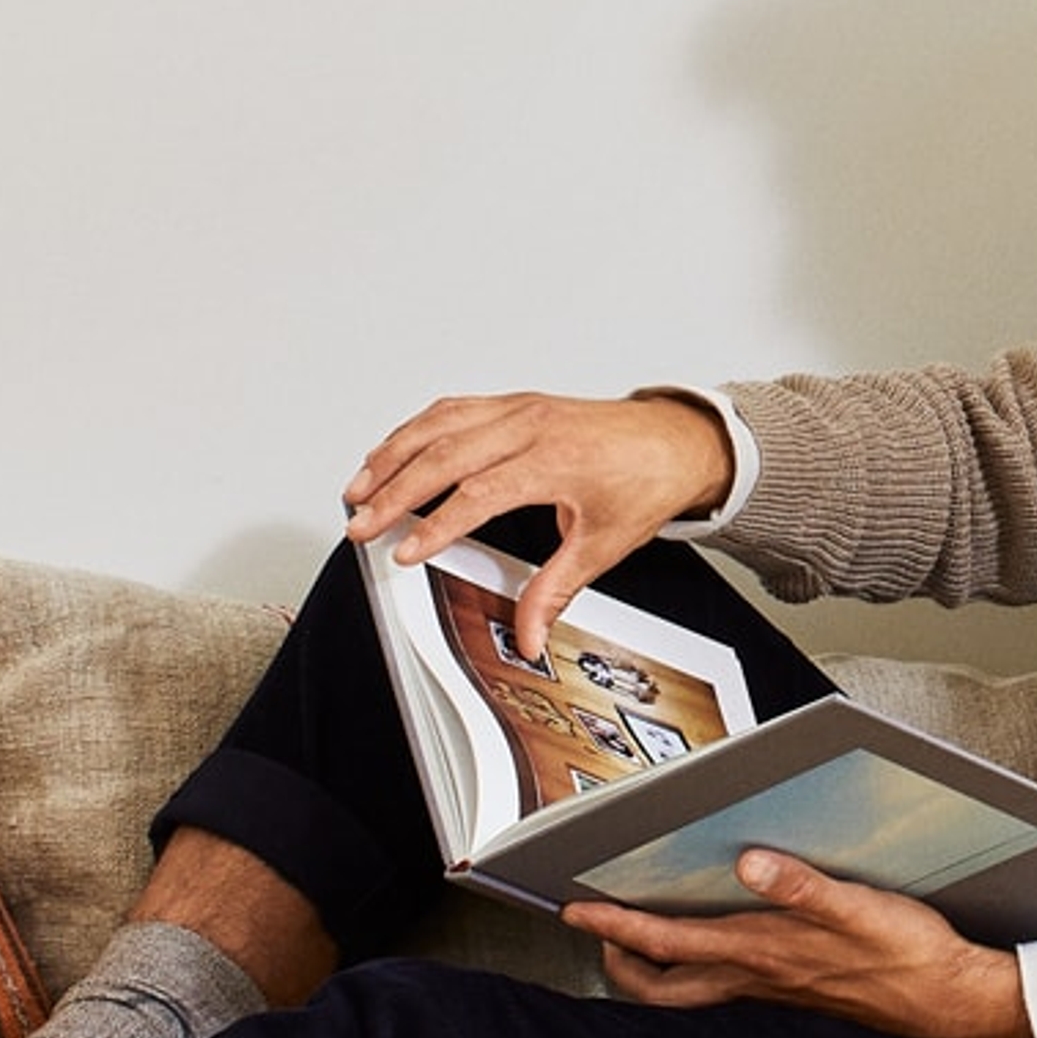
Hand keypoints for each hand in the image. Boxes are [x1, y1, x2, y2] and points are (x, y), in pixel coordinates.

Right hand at [341, 389, 733, 656]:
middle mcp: (530, 425)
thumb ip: (555, 590)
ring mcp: (518, 408)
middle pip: (443, 454)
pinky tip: (393, 450)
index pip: (477, 493)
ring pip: (438, 424)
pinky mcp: (513, 403)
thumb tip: (528, 634)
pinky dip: (414, 430)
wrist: (676, 439)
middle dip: (393, 491)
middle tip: (361, 522)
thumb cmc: (645, 480)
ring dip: (392, 454)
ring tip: (360, 487)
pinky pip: (451, 409)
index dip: (435, 525)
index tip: (405, 549)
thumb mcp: (604, 544)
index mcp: (553, 459)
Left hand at [567, 851, 1035, 1037]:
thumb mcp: (862, 909)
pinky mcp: (792, 989)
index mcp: (762, 953)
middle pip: (662, 984)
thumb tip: (749, 862)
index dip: (616, 926)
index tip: (573, 908)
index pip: (668, 944)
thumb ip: (804, 886)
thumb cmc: (910, 955)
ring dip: (651, 966)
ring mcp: (772, 989)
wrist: (954, 1003)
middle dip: (618, 958)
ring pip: (689, 989)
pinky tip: (705, 941)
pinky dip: (694, 966)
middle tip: (592, 926)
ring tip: (631, 933)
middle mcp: (757, 977)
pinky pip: (722, 984)